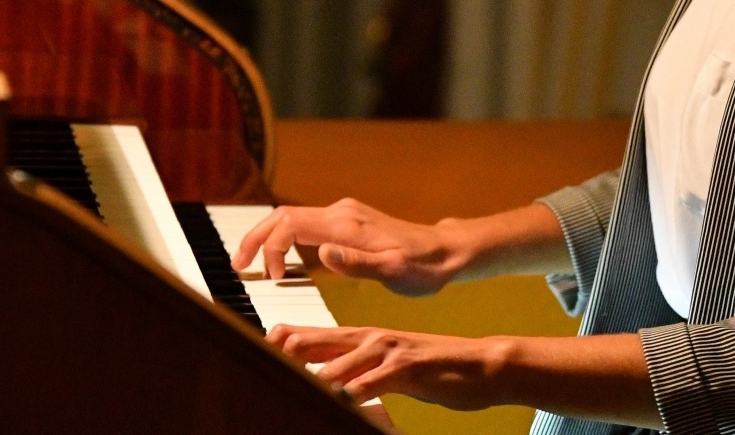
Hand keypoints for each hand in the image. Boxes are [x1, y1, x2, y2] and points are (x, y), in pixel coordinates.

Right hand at [230, 198, 463, 295]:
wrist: (445, 251)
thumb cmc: (423, 267)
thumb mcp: (394, 272)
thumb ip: (357, 263)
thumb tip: (322, 253)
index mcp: (345, 225)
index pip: (290, 225)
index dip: (270, 248)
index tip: (270, 278)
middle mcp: (340, 213)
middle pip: (282, 216)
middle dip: (255, 237)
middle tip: (237, 265)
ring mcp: (343, 215)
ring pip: (292, 218)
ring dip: (267, 237)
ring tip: (251, 264)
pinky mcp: (347, 222)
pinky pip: (305, 224)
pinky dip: (284, 238)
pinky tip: (281, 259)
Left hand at [270, 324, 507, 410]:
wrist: (479, 363)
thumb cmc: (431, 367)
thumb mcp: (386, 368)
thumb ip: (355, 370)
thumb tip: (323, 380)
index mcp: (361, 338)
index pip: (310, 336)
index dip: (280, 343)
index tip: (255, 355)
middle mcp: (370, 338)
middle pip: (316, 341)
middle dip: (285, 352)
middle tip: (257, 361)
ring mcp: (389, 350)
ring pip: (342, 362)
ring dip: (315, 374)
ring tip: (290, 382)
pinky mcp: (409, 367)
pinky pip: (377, 380)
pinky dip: (358, 390)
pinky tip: (343, 398)